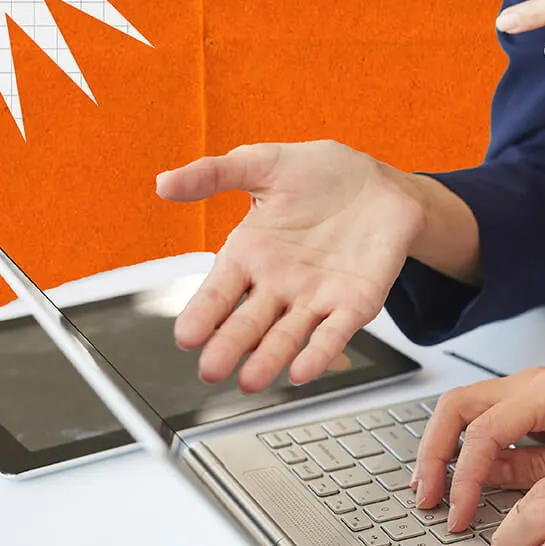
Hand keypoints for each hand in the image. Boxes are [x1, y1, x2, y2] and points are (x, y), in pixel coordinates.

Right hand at [156, 141, 434, 391]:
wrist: (380, 184)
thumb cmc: (321, 175)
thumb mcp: (263, 164)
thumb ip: (214, 174)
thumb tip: (164, 184)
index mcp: (250, 255)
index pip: (218, 292)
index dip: (202, 314)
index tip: (186, 336)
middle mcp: (279, 284)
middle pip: (248, 323)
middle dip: (229, 346)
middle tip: (211, 370)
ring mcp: (316, 298)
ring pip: (287, 335)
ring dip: (269, 359)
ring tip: (250, 380)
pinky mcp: (355, 304)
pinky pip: (334, 333)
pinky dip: (319, 352)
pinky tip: (303, 371)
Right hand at [413, 367, 544, 530]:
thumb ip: (542, 472)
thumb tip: (490, 482)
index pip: (482, 432)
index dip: (462, 476)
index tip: (458, 514)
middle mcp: (533, 383)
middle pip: (457, 408)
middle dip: (433, 453)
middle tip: (427, 499)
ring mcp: (531, 392)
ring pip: (465, 411)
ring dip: (443, 449)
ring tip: (433, 492)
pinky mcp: (535, 407)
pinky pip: (486, 421)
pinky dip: (465, 449)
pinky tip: (461, 480)